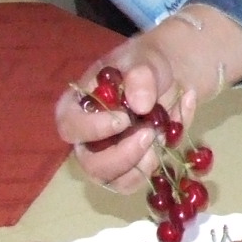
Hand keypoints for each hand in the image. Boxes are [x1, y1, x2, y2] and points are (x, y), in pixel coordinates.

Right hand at [58, 7, 241, 189]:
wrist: (172, 76)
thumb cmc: (146, 65)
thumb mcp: (144, 59)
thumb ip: (140, 75)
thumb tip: (140, 104)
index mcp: (79, 106)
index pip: (70, 127)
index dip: (93, 129)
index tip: (123, 119)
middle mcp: (88, 138)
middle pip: (91, 165)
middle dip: (124, 155)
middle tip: (150, 133)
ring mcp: (109, 156)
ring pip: (115, 181)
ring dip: (142, 165)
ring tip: (161, 135)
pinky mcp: (131, 168)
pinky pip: (139, 181)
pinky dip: (158, 164)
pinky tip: (170, 135)